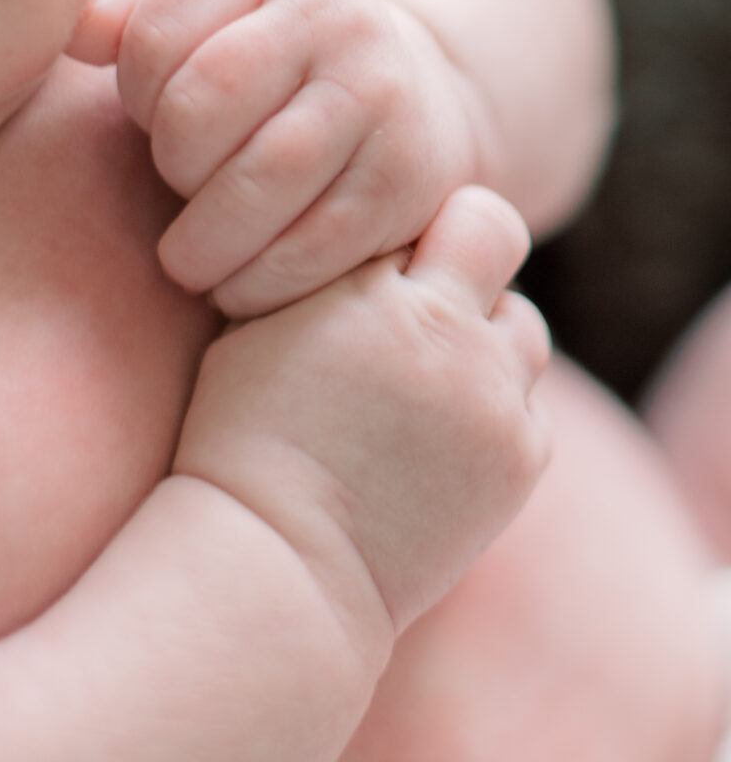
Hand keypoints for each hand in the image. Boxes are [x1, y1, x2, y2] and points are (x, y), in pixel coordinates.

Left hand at [67, 0, 478, 316]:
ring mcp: (382, 99)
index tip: (160, 128)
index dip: (136, 100)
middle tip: (182, 196)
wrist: (421, 100)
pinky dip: (256, 284)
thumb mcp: (224, 14)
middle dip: (174, 170)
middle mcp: (341, 17)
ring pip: (259, 180)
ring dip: (203, 244)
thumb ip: (140, 13)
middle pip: (202, 107)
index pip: (157, 35)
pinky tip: (239, 286)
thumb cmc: (289, 67)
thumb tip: (78, 34)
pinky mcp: (407, 181)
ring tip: (191, 262)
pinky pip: (309, 247)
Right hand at [173, 186, 550, 633]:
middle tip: (429, 290)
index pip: (430, 210)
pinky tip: (445, 433)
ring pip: (523, 322)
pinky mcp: (522, 458)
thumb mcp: (255, 328)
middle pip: (496, 234)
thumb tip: (374, 238)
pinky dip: (498, 404)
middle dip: (466, 248)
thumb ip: (327, 274)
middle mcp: (450, 339)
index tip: (390, 260)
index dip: (411, 233)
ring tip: (435, 374)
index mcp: (373, 297)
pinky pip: (529, 400)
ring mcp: (495, 401)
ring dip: (487, 333)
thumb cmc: (244, 439)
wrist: (279, 563)